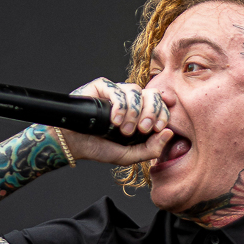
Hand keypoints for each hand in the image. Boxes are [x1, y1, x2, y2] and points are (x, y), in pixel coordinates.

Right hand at [58, 77, 172, 165]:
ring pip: (135, 91)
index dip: (164, 113)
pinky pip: (116, 89)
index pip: (161, 105)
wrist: (74, 144)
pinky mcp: (101, 87)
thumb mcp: (130, 156)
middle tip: (143, 129)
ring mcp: (116, 93)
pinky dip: (119, 105)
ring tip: (124, 130)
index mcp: (141, 114)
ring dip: (133, 112)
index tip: (159, 127)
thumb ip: (151, 149)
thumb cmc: (100, 148)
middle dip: (152, 112)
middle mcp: (131, 101)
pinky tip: (114, 120)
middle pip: (152, 94)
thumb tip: (169, 133)